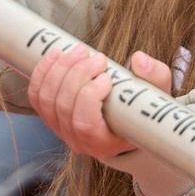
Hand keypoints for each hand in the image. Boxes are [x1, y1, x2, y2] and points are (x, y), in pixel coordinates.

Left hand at [27, 45, 174, 163]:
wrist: (126, 123)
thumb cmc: (143, 111)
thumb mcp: (157, 97)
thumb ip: (155, 78)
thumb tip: (139, 59)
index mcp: (103, 144)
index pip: (84, 124)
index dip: (89, 97)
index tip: (106, 77)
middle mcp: (77, 141)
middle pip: (63, 106)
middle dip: (77, 74)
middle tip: (97, 57)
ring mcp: (60, 129)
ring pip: (47, 98)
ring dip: (60, 69)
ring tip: (81, 51)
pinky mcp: (49, 115)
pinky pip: (36, 95)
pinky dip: (42, 72)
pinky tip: (56, 55)